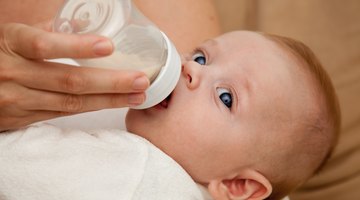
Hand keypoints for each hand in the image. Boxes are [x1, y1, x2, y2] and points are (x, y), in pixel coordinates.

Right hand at [0, 22, 149, 130]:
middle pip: (68, 81)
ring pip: (70, 103)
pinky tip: (112, 104)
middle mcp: (13, 74)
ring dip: (107, 100)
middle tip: (140, 80)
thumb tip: (85, 26)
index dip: (77, 46)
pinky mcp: (22, 118)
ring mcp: (17, 100)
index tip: (109, 46)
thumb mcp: (12, 35)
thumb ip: (46, 30)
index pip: (44, 45)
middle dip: (109, 82)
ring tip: (137, 95)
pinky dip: (91, 109)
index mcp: (10, 43)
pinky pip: (62, 115)